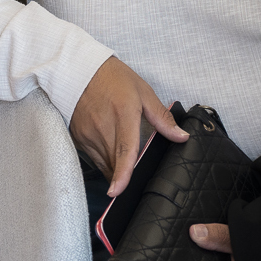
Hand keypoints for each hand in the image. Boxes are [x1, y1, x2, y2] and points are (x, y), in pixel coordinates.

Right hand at [70, 56, 188, 195]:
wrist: (80, 69)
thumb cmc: (113, 78)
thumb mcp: (143, 92)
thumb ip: (162, 118)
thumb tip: (181, 137)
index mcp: (123, 114)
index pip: (124, 149)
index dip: (122, 173)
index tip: (118, 191)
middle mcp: (102, 127)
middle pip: (115, 164)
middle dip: (126, 174)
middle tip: (138, 174)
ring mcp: (88, 134)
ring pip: (104, 165)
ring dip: (116, 169)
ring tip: (125, 159)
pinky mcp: (78, 138)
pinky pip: (94, 159)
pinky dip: (105, 161)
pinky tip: (110, 150)